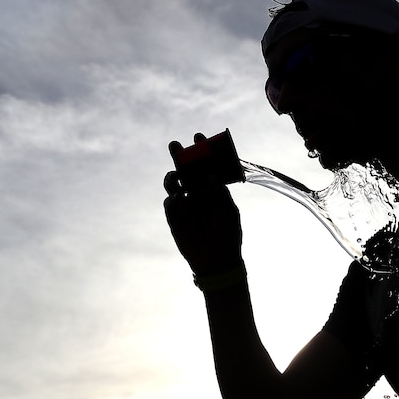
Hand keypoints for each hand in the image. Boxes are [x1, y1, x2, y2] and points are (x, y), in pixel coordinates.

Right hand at [163, 133, 242, 275]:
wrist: (217, 262)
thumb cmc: (228, 236)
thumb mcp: (229, 212)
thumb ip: (219, 194)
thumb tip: (210, 174)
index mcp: (214, 189)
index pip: (206, 165)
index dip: (202, 151)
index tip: (199, 136)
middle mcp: (198, 193)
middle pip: (186, 170)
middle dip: (180, 156)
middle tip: (175, 144)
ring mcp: (185, 205)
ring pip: (173, 183)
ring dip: (172, 176)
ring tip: (176, 176)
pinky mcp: (174, 218)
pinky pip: (170, 203)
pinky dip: (174, 199)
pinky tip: (180, 199)